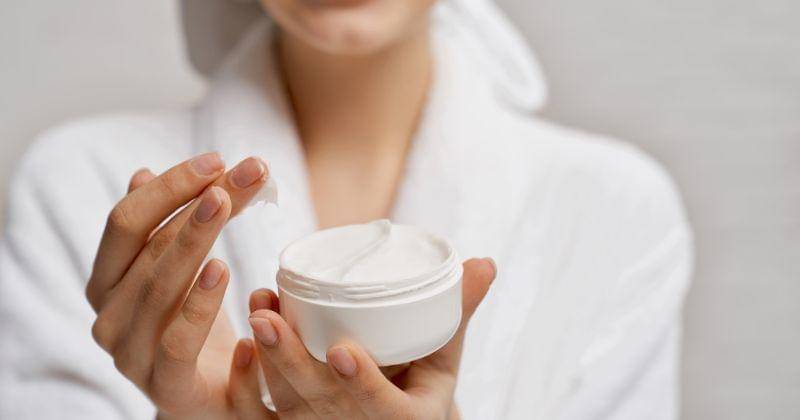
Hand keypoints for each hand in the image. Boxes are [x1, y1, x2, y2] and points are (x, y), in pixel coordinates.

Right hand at [86, 153, 269, 418]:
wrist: (210, 397)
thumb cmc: (194, 326)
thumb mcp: (178, 272)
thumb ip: (159, 228)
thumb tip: (141, 172)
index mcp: (106, 281)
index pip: (127, 221)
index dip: (170, 185)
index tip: (218, 159)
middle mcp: (108, 314)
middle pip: (150, 245)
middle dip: (201, 202)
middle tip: (247, 172)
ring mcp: (130, 353)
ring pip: (162, 285)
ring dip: (198, 237)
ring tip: (229, 201)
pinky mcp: (164, 385)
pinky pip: (177, 340)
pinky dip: (199, 303)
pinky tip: (223, 268)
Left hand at [228, 258, 496, 418]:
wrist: (398, 413)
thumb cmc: (423, 378)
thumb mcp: (445, 352)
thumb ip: (458, 310)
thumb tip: (485, 262)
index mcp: (405, 419)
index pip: (381, 409)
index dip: (361, 383)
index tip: (342, 351)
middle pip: (320, 403)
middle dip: (289, 360)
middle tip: (267, 317)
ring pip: (287, 402)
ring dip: (265, 358)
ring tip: (257, 311)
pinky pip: (263, 413)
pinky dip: (247, 382)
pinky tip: (240, 344)